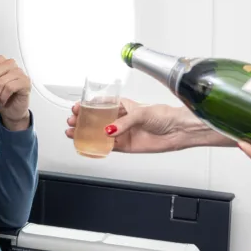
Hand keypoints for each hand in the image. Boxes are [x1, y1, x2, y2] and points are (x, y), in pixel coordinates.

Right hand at [65, 98, 217, 153]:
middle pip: (96, 119)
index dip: (88, 105)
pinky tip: (87, 145)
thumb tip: (110, 130)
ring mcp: (122, 132)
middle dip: (83, 119)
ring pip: (99, 133)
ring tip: (73, 133)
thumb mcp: (142, 113)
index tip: (77, 107)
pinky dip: (97, 146)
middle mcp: (121, 119)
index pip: (101, 104)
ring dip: (86, 133)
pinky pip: (107, 147)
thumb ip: (124, 122)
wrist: (178, 131)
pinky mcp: (125, 145)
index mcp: (123, 105)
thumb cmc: (164, 116)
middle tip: (72, 121)